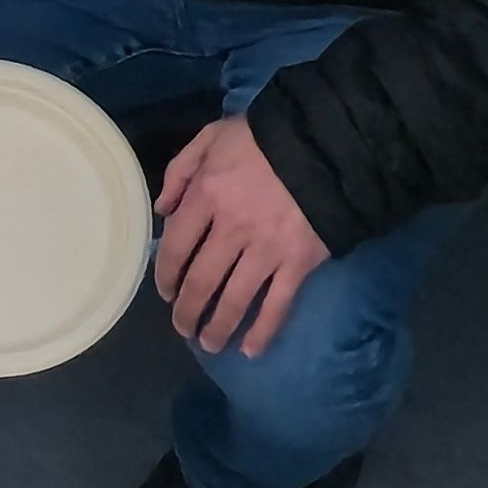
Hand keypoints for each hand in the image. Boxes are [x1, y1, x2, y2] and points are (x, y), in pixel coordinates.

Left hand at [154, 111, 330, 363]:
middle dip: (187, 311)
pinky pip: (277, 305)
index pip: (176, 246)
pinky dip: (263, 332)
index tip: (166, 292)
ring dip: (217, 328)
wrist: (325, 143)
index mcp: (208, 194)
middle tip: (183, 328)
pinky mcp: (298, 263)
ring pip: (235, 300)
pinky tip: (250, 351)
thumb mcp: (213, 136)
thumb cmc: (264, 137)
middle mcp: (232, 227)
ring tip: (209, 344)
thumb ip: (181, 170)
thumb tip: (162, 211)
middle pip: (201, 281)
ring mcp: (267, 249)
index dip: (166, 274)